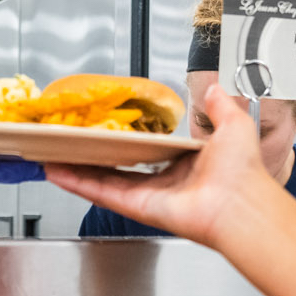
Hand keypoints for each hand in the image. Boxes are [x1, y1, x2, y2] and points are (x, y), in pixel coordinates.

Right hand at [45, 83, 280, 249]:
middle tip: (71, 143)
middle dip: (93, 157)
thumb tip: (213, 89)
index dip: (124, 141)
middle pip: (119, 168)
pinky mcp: (139, 206)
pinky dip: (78, 183)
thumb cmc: (242, 170)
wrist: (240, 202)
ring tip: (52, 155)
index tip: (105, 130)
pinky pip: (104, 192)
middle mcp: (165, 182)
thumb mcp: (233, 125)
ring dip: (77, 169)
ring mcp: (149, 196)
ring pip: (104, 180)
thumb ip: (219, 106)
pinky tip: (57, 172)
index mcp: (186, 163)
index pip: (147, 151)